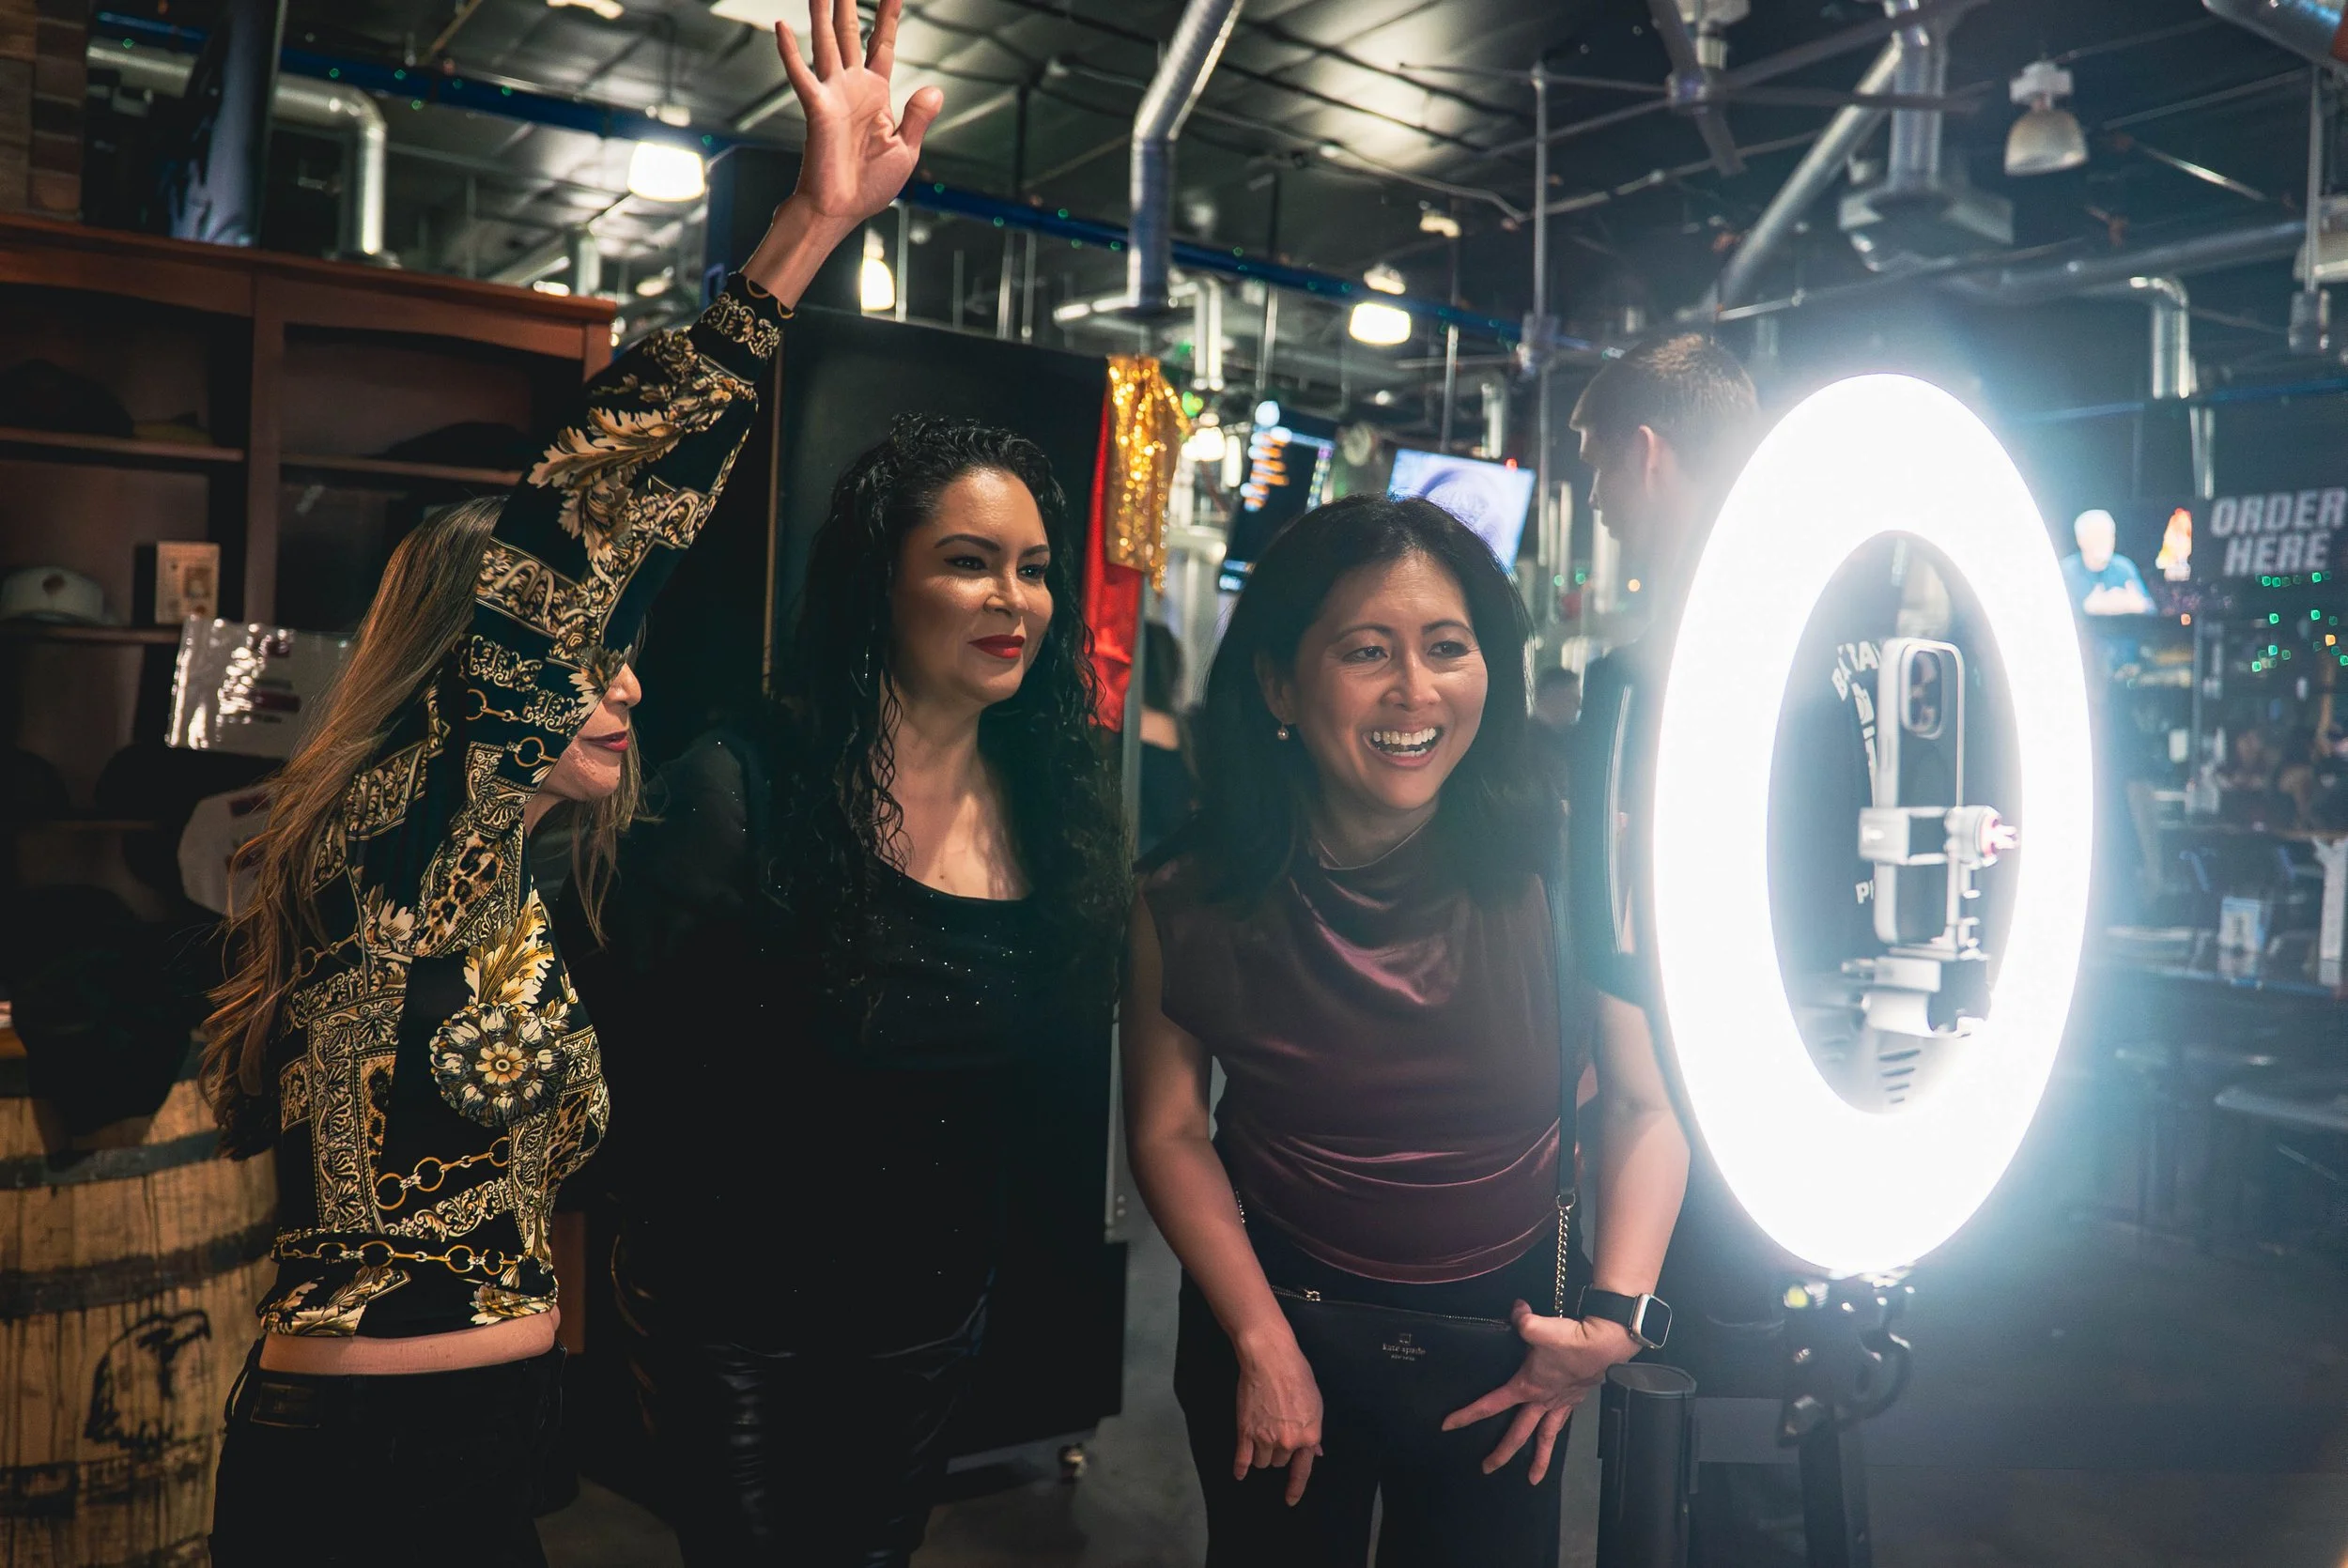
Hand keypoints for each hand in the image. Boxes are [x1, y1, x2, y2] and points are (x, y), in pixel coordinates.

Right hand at [773, 0, 942, 229]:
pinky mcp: (817, 109)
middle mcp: (852, 88)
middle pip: (851, 34)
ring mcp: (832, 95)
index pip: (883, 45)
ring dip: (821, 14)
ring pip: (826, 43)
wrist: (842, 210)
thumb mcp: (906, 151)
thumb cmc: (870, 186)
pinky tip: (782, 26)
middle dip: (849, 4)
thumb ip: (919, 117)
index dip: (888, 18)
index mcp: (876, 95)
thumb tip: (935, 88)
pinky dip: (790, 52)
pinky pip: (801, 75)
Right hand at [1233, 1330, 1323, 1505]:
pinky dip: (1240, 1468)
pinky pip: (1242, 1458)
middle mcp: (1288, 1443)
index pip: (1303, 1470)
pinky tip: (1239, 1474)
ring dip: (1262, 1453)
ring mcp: (1265, 1439)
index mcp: (1309, 1436)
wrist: (1270, 1359)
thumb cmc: (1297, 1375)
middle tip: (1277, 1428)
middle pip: (1280, 1462)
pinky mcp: (1245, 1431)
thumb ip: (1313, 1432)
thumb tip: (1315, 1453)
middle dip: (1279, 1451)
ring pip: (1262, 1461)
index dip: (1295, 1488)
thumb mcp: (1315, 1403)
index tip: (1290, 1499)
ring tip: (1262, 1431)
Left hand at [1441, 1300, 1640, 1483]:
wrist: (1607, 1342)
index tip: (1448, 1425)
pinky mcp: (1576, 1396)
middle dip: (1502, 1453)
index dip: (1467, 1414)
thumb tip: (1517, 1310)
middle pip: (1518, 1433)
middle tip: (1486, 1469)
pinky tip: (1555, 1429)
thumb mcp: (1538, 1328)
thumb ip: (1521, 1321)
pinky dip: (1557, 1429)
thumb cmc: (1572, 1340)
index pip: (1491, 1404)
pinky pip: (1563, 1420)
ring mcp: (1561, 1401)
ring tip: (1534, 1479)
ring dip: (1540, 1458)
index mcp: (1528, 1387)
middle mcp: (1542, 1400)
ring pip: (1547, 1437)